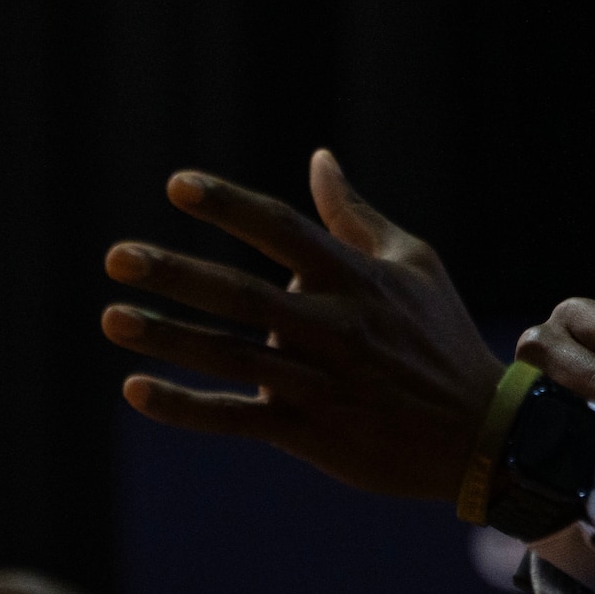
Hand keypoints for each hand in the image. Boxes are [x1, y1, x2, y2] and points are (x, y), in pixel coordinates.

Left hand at [100, 150, 504, 500]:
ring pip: (230, 356)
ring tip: (113, 318)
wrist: (481, 434)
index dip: (229, 205)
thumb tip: (319, 159)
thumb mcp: (415, 264)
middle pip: (241, 294)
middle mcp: (333, 326)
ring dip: (167, 336)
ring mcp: (319, 382)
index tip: (177, 187)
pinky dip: (186, 407)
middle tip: (117, 258)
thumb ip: (356, 216)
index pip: (282, 231)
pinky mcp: (311, 432)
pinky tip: (137, 390)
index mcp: (357, 278)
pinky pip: (236, 419)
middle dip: (176, 274)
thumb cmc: (443, 339)